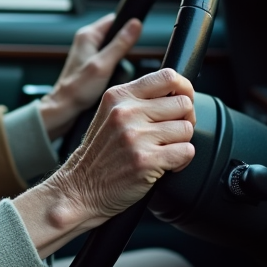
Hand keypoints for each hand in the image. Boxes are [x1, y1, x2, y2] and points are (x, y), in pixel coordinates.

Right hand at [14, 68, 196, 257]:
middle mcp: (126, 112)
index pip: (167, 77)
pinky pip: (186, 152)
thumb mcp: (110, 115)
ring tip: (162, 151)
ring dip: (181, 143)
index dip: (184, 89)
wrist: (80, 189)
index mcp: (119, 96)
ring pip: (187, 129)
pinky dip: (181, 162)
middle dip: (184, 120)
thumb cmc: (99, 155)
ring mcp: (135, 136)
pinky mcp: (146, 160)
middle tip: (170, 134)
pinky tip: (164, 165)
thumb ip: (138, 101)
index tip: (184, 100)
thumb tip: (178, 93)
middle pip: (183, 104)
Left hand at [38, 14, 141, 139]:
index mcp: (87, 35)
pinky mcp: (92, 65)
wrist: (64, 108)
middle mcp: (87, 41)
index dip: (128, 27)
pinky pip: (110, 61)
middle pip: (116, 35)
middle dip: (126, 48)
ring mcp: (89, 53)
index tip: (138, 38)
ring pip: (115, 50)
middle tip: (124, 63)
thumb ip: (120, 44)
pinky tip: (112, 79)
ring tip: (116, 73)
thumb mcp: (103, 65)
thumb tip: (135, 25)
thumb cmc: (77, 89)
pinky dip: (115, 69)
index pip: (114, 20)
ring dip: (121, 61)